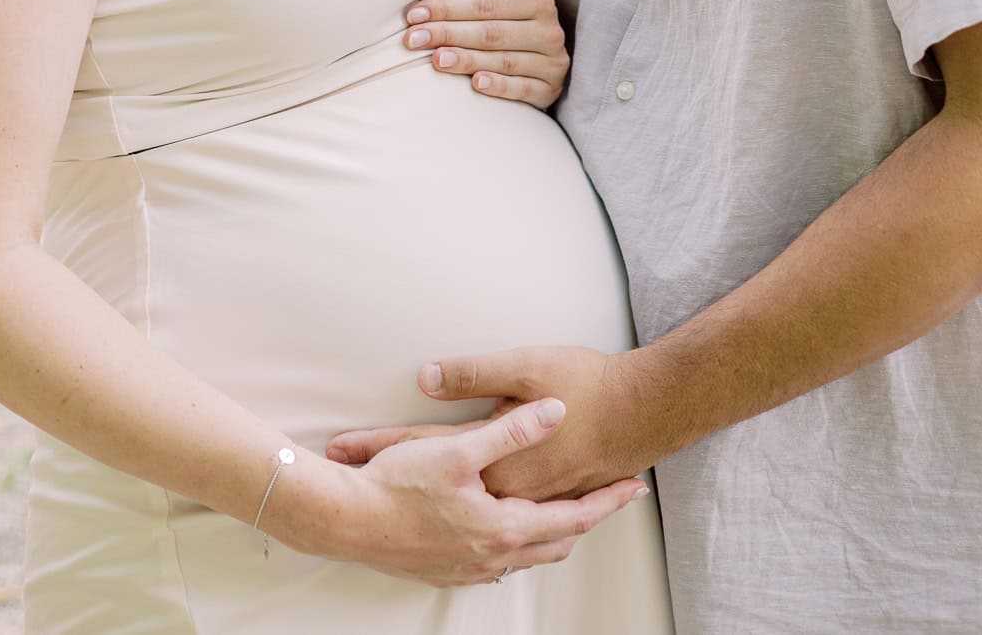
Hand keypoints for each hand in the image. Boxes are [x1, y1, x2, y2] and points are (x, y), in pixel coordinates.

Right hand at [319, 398, 648, 586]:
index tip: (636, 486)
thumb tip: (555, 410)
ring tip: (570, 511)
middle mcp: (492, 556)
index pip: (573, 518)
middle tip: (612, 498)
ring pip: (528, 555)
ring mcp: (467, 569)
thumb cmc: (398, 485)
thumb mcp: (459, 448)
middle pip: (556, 542)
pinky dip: (519, 544)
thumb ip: (513, 427)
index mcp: (503, 526)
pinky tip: (511, 531)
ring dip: (553, 533)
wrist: (345, 521)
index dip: (608, 500)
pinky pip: (498, 562)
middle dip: (586, 519)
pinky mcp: (444, 571)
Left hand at [329, 348, 647, 501]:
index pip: (424, 452)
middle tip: (350, 469)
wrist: (644, 410)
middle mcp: (510, 494)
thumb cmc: (589, 384)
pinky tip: (471, 528)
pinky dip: (469, 522)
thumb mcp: (525, 366)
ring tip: (388, 504)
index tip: (341, 447)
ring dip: (425, 503)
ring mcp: (533, 504)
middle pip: (440, 492)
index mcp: (498, 462)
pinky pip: (505, 531)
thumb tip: (427, 376)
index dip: (380, 447)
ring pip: (464, 512)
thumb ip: (475, 376)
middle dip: (391, 482)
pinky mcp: (552, 502)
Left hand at [403, 0, 569, 108]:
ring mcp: (553, 61)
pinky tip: (476, 84)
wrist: (547, 53)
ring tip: (437, 60)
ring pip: (504, 61)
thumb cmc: (511, 20)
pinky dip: (499, 86)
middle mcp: (549, 29)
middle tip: (414, 40)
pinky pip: (523, 89)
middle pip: (491, 32)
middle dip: (449, 34)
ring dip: (467, 60)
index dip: (447, 9)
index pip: (484, 4)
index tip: (414, 15)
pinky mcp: (551, 89)